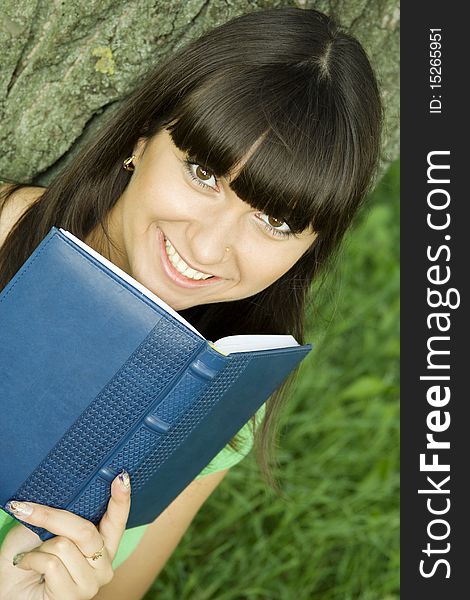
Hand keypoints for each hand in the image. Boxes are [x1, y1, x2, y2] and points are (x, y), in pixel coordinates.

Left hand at [0, 470, 130, 599]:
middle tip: (26, 509)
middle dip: (51, 517)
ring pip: (64, 546)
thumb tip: (68, 492)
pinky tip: (27, 566)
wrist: (9, 587)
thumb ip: (64, 514)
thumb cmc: (29, 554)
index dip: (121, 498)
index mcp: (103, 543)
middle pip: (85, 530)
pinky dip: (32, 560)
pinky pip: (51, 564)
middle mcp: (103, 563)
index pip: (117, 519)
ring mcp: (91, 583)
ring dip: (40, 547)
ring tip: (35, 555)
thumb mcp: (47, 527)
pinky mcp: (73, 596)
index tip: (121, 477)